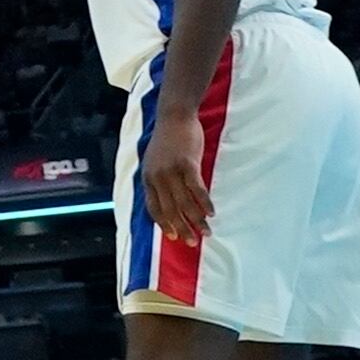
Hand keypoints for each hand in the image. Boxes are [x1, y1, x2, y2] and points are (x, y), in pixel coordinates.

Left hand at [139, 109, 213, 244]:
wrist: (174, 116)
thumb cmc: (168, 140)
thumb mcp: (156, 162)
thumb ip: (159, 180)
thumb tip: (168, 199)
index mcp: (148, 178)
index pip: (153, 208)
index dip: (164, 223)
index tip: (173, 236)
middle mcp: (156, 177)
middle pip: (169, 210)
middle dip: (181, 229)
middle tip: (192, 243)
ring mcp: (171, 171)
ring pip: (184, 203)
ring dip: (196, 221)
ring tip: (206, 233)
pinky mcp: (186, 164)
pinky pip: (196, 189)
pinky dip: (204, 203)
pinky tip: (211, 213)